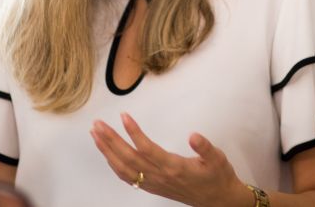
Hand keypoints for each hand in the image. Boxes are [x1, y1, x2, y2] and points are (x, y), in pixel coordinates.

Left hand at [91, 113, 251, 206]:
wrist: (217, 200)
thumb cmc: (217, 177)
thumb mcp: (218, 159)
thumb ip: (205, 147)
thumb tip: (194, 136)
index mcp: (174, 167)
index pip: (148, 149)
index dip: (134, 133)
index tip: (124, 117)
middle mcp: (160, 176)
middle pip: (129, 158)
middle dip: (111, 140)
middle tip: (98, 124)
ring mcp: (154, 183)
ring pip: (124, 168)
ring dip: (107, 152)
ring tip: (96, 135)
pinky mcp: (152, 187)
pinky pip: (127, 178)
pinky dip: (113, 165)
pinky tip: (107, 154)